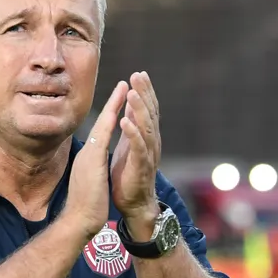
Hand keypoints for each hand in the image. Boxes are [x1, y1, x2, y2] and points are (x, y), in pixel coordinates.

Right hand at [62, 81, 128, 240]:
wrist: (79, 219)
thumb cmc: (86, 205)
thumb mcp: (91, 181)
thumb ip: (93, 169)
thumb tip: (95, 163)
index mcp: (90, 157)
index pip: (102, 131)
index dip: (110, 114)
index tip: (119, 98)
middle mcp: (88, 152)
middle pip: (101, 122)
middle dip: (112, 102)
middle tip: (123, 83)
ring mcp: (89, 154)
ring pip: (102, 124)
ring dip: (112, 105)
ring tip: (123, 87)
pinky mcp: (92, 161)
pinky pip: (102, 136)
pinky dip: (109, 121)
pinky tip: (117, 109)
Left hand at [111, 72, 161, 237]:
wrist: (134, 204)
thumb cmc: (129, 174)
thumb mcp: (129, 144)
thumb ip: (133, 125)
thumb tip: (133, 103)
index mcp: (146, 136)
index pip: (147, 109)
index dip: (144, 91)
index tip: (138, 73)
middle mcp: (151, 143)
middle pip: (150, 113)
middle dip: (144, 94)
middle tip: (138, 75)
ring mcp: (148, 155)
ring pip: (146, 127)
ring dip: (140, 109)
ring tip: (132, 93)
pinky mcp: (140, 167)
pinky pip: (138, 148)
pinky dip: (133, 134)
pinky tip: (126, 121)